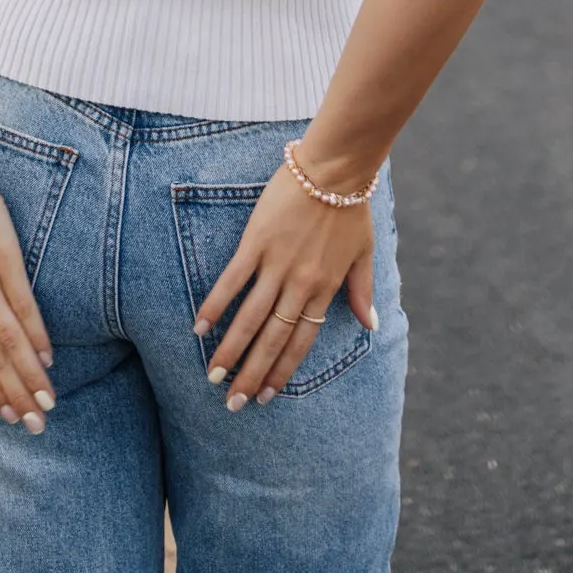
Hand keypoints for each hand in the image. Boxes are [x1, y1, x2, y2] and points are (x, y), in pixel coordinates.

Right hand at [194, 162, 375, 407]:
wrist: (335, 168)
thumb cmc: (351, 207)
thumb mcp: (365, 253)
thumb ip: (362, 292)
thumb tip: (372, 326)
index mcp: (324, 289)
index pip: (300, 341)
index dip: (282, 370)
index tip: (266, 396)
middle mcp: (299, 283)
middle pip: (272, 338)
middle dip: (252, 374)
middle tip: (233, 404)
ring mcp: (276, 263)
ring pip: (251, 317)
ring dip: (231, 349)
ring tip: (214, 377)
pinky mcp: (256, 242)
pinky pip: (232, 280)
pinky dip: (216, 304)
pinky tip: (200, 327)